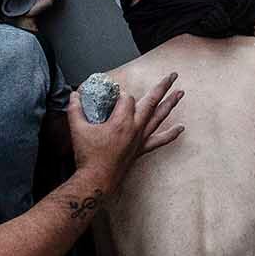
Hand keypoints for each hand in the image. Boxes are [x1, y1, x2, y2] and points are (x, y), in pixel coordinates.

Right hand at [68, 72, 183, 192]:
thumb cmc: (89, 156)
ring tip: (181, 93)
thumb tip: (73, 96)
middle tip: (172, 75)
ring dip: (170, 104)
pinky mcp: (141, 149)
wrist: (97, 180)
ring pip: (159, 117)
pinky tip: (181, 129)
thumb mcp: (77, 129)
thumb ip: (74, 109)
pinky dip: (170, 135)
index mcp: (121, 121)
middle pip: (151, 101)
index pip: (127, 99)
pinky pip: (159, 141)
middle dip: (162, 87)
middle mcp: (135, 128)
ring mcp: (140, 139)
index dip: (120, 94)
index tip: (111, 96)